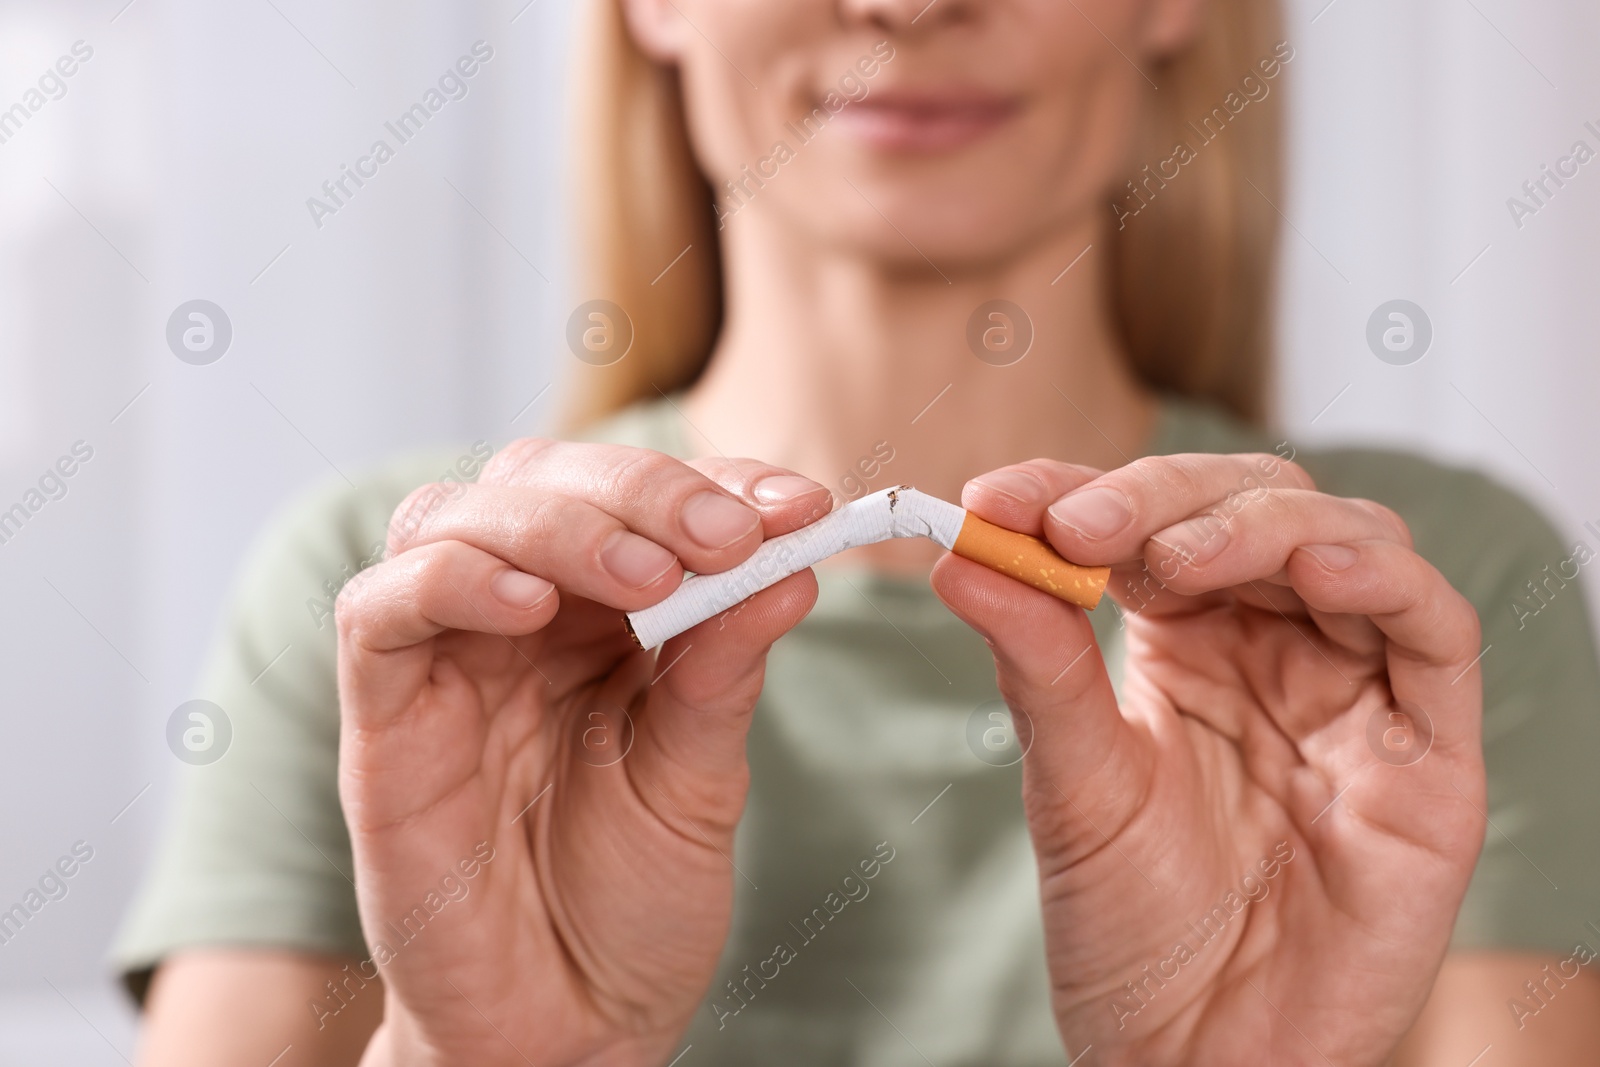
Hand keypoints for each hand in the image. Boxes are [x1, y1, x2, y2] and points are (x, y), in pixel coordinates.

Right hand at [334, 439, 832, 1066]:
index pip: (635, 500)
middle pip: (541, 480)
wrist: (564, 1030)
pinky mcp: (383, 721)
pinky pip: (378, 611)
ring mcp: (444, 663)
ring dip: (558, 522)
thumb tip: (792, 565)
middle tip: (727, 533)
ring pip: (458, 518)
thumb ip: (723, 666)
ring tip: (650, 577)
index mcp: (599, 620)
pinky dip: (452, 583)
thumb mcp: (700, 776)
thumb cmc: (627, 904)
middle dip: (642, 490)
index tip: (799, 506)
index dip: (713, 484)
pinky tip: (531, 607)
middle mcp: (516, 622)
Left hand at [930, 453, 1486, 1065]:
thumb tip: (963, 552)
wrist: (1197, 1060)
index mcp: (1191, 646)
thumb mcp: (1072, 783)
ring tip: (1172, 556)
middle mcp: (1280, 651)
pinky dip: (1381, 577)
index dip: (1081, 492)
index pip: (1151, 525)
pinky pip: (1436, 630)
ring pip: (1344, 541)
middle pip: (1251, 509)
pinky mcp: (1429, 752)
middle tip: (1079, 525)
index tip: (1000, 497)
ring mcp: (1357, 693)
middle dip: (1163, 500)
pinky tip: (1312, 567)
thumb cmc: (1135, 932)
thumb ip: (1039, 663)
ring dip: (1257, 525)